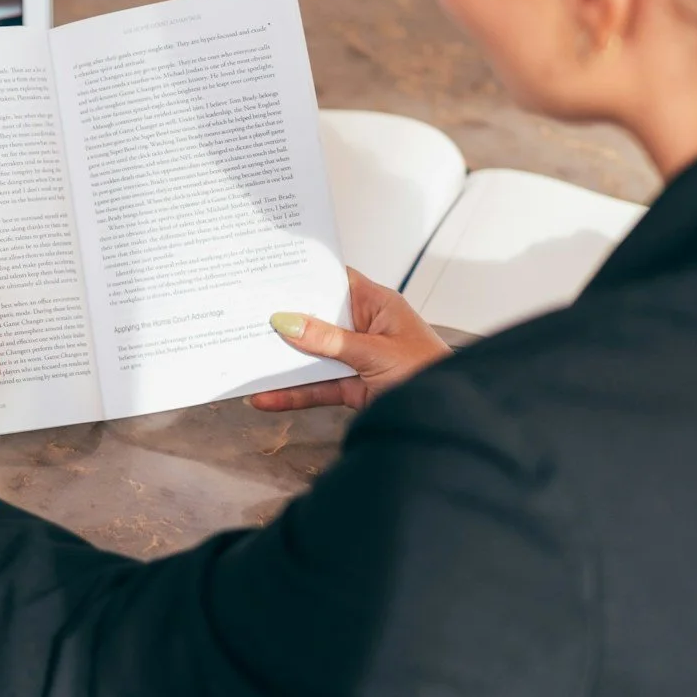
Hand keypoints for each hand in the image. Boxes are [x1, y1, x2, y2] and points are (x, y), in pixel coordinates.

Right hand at [249, 267, 449, 412]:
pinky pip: (316, 387)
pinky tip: (266, 397)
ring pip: (313, 356)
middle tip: (248, 318)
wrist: (448, 421)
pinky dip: (292, 393)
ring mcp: (358, 359)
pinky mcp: (352, 388)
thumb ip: (329, 340)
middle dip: (286, 322)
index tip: (272, 276)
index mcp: (379, 306)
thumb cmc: (428, 373)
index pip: (337, 282)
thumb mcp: (374, 353)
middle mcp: (366, 328)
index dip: (307, 277)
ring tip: (248, 361)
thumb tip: (288, 322)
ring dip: (283, 362)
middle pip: (318, 320)